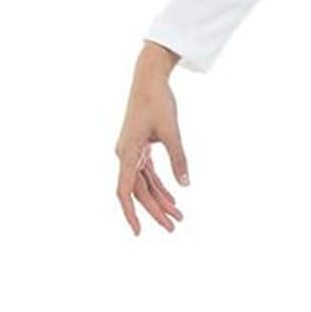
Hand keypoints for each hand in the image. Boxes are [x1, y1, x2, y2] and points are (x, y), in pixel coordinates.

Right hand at [117, 43, 189, 232]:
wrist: (149, 79)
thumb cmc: (158, 101)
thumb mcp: (171, 132)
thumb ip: (178, 159)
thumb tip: (185, 185)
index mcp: (127, 153)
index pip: (125, 191)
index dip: (131, 214)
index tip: (138, 232)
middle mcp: (125, 155)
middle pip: (139, 191)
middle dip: (156, 211)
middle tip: (174, 227)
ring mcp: (131, 152)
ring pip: (144, 184)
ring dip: (160, 200)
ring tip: (179, 216)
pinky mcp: (139, 148)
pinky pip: (148, 173)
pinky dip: (160, 186)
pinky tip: (173, 197)